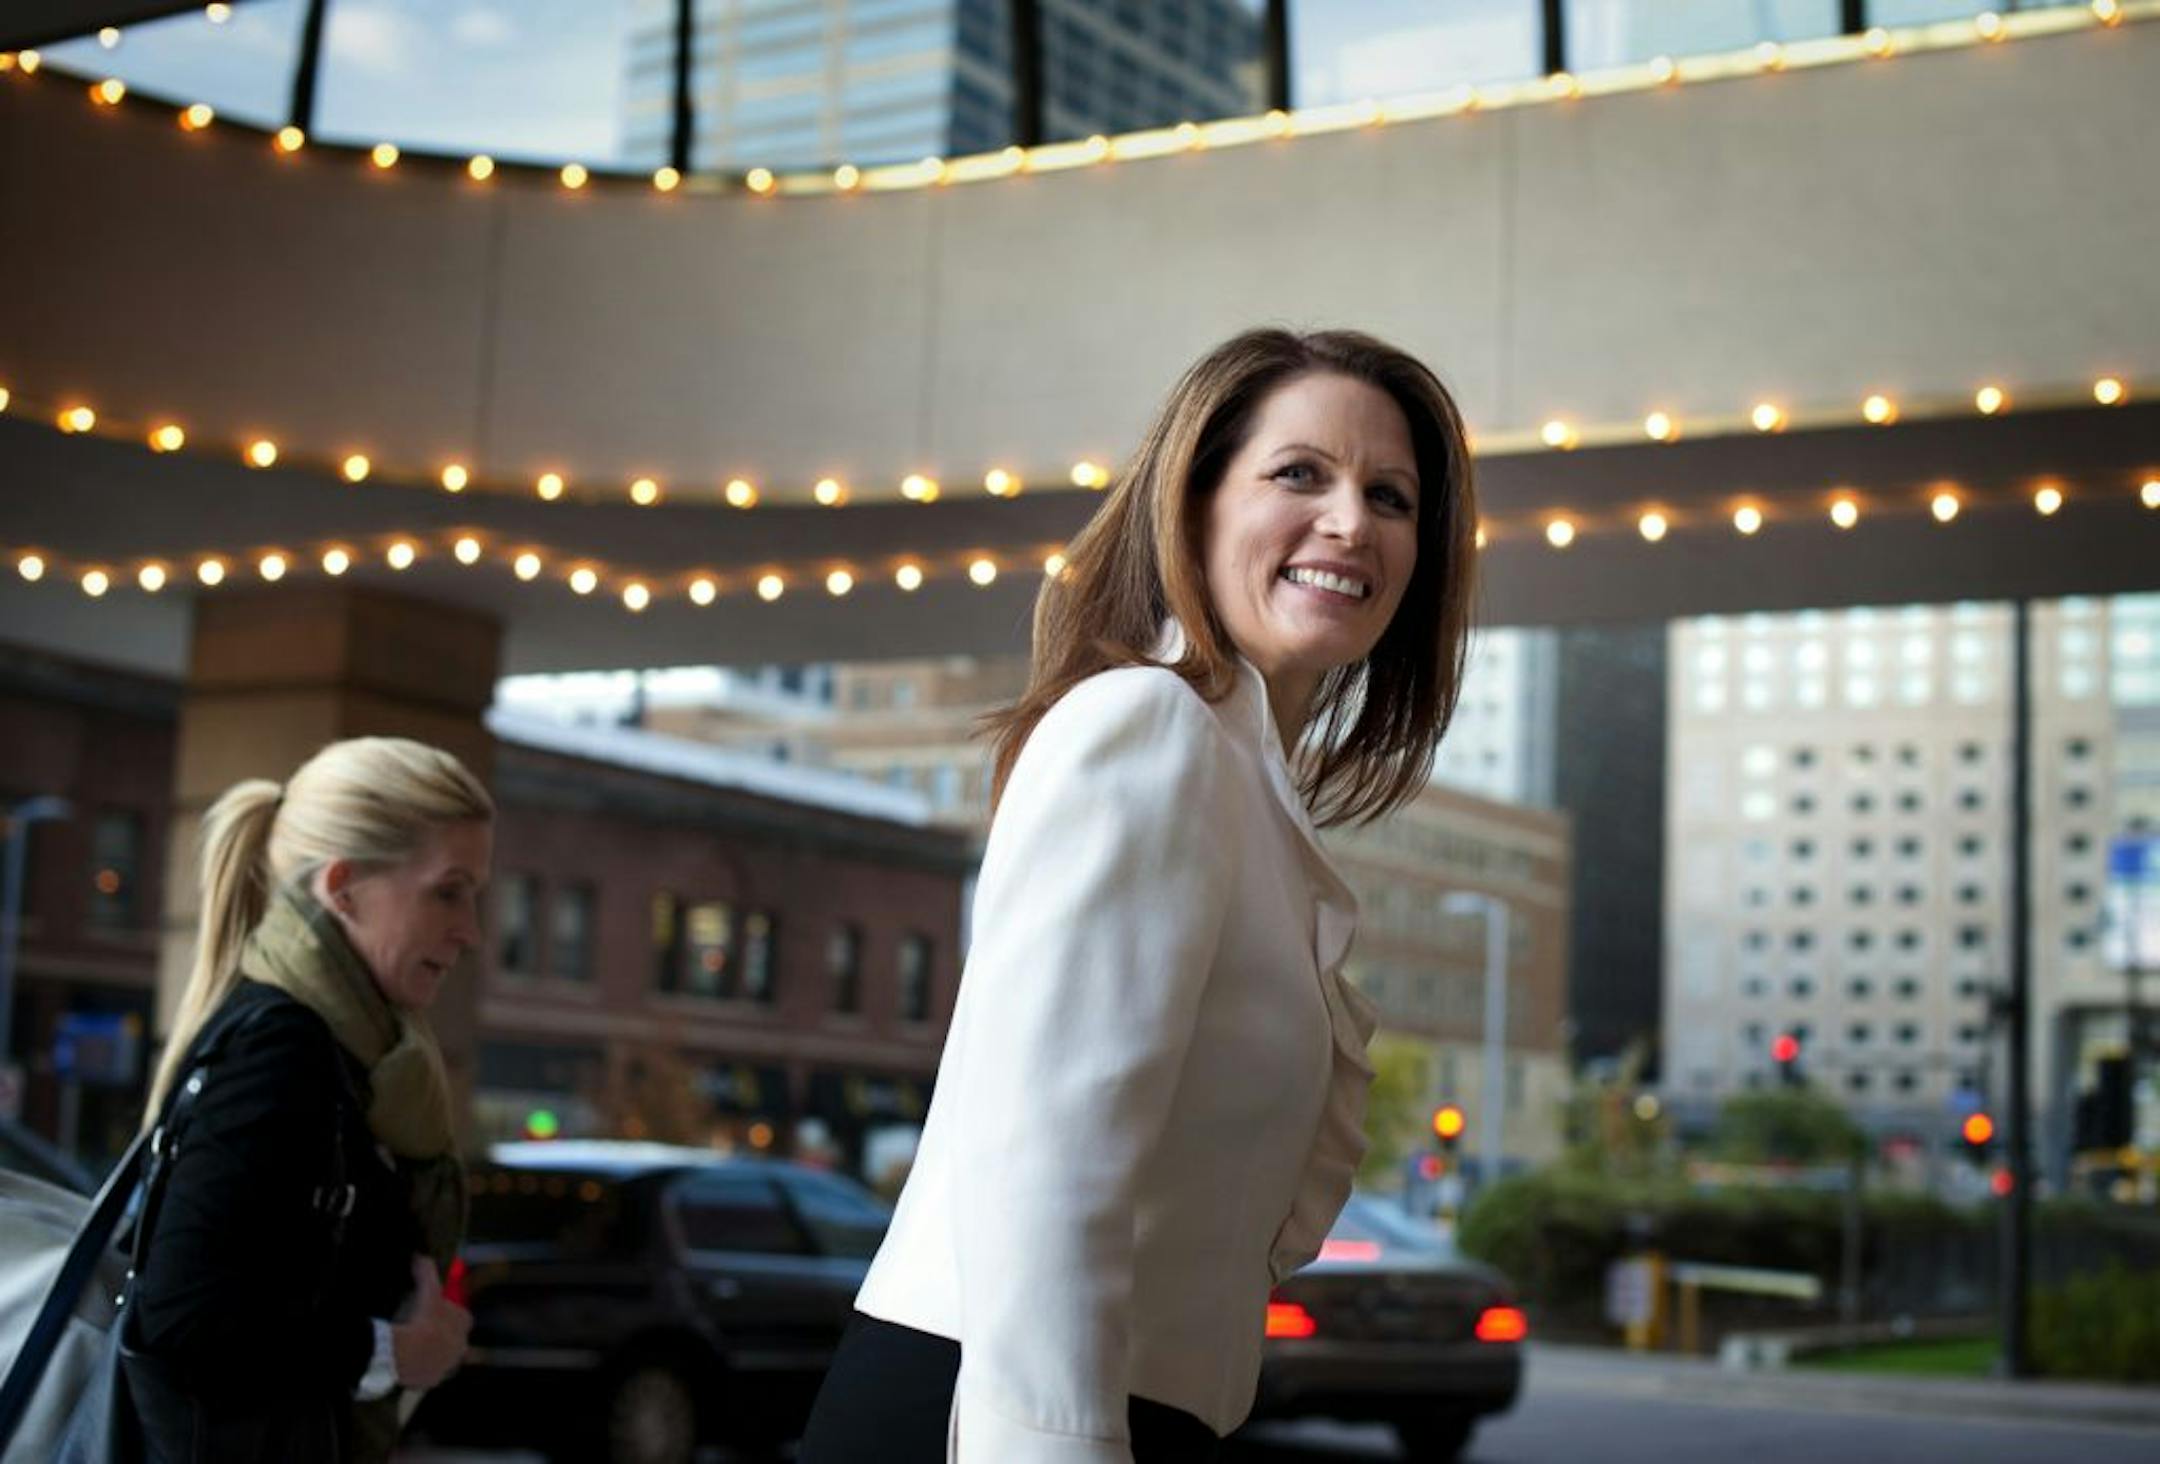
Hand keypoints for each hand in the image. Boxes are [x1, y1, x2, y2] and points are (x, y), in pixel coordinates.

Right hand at [390, 1256, 470, 1389]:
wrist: (407, 1353)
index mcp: (463, 1325)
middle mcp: (460, 1347)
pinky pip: (428, 1374)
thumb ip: (426, 1272)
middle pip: (455, 1339)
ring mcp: (447, 1365)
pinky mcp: (432, 1380)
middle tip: (424, 1329)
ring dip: (433, 1353)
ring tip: (415, 1348)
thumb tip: (421, 1256)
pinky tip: (409, 1363)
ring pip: (443, 1358)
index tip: (436, 1310)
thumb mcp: (426, 1290)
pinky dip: (421, 1370)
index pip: (463, 1317)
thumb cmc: (422, 1319)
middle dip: (443, 1334)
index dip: (450, 1312)